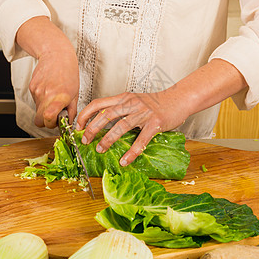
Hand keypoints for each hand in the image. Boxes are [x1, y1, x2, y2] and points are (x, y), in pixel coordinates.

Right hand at [16, 16, 78, 127]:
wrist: (56, 54)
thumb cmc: (68, 72)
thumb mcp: (75, 93)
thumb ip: (72, 110)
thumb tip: (69, 123)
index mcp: (60, 97)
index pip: (48, 118)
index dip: (51, 124)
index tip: (56, 122)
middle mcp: (47, 94)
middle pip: (39, 120)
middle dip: (46, 122)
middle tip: (54, 115)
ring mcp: (37, 91)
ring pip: (37, 111)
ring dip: (44, 109)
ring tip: (53, 99)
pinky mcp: (32, 87)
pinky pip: (35, 101)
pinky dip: (41, 100)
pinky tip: (48, 91)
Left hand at [76, 59, 247, 165]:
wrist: (179, 99)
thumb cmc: (157, 102)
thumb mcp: (136, 100)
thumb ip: (122, 109)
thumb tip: (104, 125)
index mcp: (124, 98)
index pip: (98, 104)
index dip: (86, 115)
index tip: (79, 127)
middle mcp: (131, 103)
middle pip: (106, 115)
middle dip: (92, 129)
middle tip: (85, 141)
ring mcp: (143, 113)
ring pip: (120, 127)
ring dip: (108, 140)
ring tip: (100, 150)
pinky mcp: (154, 123)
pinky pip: (140, 140)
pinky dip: (131, 152)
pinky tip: (125, 161)